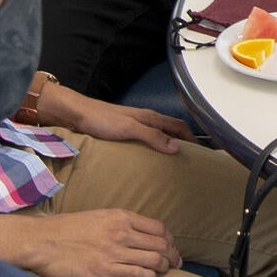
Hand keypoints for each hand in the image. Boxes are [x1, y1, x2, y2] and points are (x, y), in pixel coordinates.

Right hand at [0, 208, 175, 276]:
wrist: (41, 241)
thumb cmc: (66, 229)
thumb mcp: (97, 216)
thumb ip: (118, 223)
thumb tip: (137, 233)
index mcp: (120, 217)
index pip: (159, 228)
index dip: (169, 240)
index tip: (170, 247)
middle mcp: (121, 232)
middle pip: (161, 245)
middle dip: (172, 256)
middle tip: (175, 264)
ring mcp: (114, 252)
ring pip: (155, 260)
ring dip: (164, 267)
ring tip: (164, 272)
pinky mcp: (105, 271)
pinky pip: (139, 274)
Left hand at [35, 80, 190, 152]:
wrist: (74, 114)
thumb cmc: (100, 119)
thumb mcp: (129, 129)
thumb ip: (153, 136)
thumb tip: (177, 148)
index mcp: (150, 118)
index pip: (179, 127)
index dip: (192, 138)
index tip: (202, 153)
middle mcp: (144, 120)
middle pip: (171, 130)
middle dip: (184, 142)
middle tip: (191, 160)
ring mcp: (134, 125)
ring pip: (158, 135)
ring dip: (168, 145)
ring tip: (173, 162)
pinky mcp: (122, 132)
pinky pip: (145, 140)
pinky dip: (154, 148)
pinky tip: (149, 159)